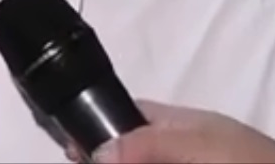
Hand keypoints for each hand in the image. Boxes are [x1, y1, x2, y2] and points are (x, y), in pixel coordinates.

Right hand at [73, 100, 274, 163]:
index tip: (70, 146)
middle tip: (80, 163)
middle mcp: (188, 152)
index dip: (99, 127)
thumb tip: (96, 150)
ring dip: (123, 163)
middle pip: (135, 152)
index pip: (132, 115)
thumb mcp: (205, 149)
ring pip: (147, 163)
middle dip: (107, 158)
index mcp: (189, 127)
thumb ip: (151, 146)